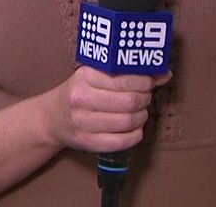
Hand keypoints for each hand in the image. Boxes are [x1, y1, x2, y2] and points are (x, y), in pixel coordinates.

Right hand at [40, 66, 170, 152]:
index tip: (150, 82)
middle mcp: (82, 99)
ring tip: (140, 112)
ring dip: (142, 117)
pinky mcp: (87, 142)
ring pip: (128, 121)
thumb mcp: (96, 76)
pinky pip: (121, 142)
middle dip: (145, 99)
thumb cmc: (80, 92)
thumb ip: (126, 73)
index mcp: (85, 77)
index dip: (145, 81)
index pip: (125, 79)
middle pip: (130, 101)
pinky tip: (135, 129)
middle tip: (145, 97)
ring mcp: (83, 122)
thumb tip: (164, 73)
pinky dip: (135, 135)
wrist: (52, 117)